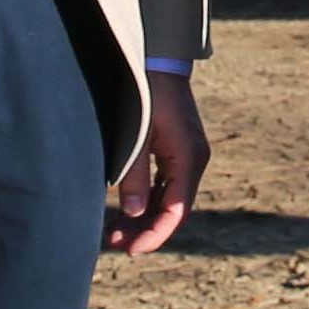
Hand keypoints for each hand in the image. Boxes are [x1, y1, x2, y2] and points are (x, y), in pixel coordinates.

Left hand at [109, 73, 207, 255]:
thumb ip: (134, 174)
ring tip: (115, 231)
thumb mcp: (137, 134)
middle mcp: (193, 161)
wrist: (158, 58)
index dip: (155, 234)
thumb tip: (131, 213)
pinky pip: (166, 186)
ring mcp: (186, 156)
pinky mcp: (176, 151)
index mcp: (189, 158)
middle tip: (115, 243)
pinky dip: (148, 201)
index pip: (176, 211)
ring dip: (145, 217)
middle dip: (146, 230)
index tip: (132, 249)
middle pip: (174, 210)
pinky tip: (126, 210)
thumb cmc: (146, 92)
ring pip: (169, 199)